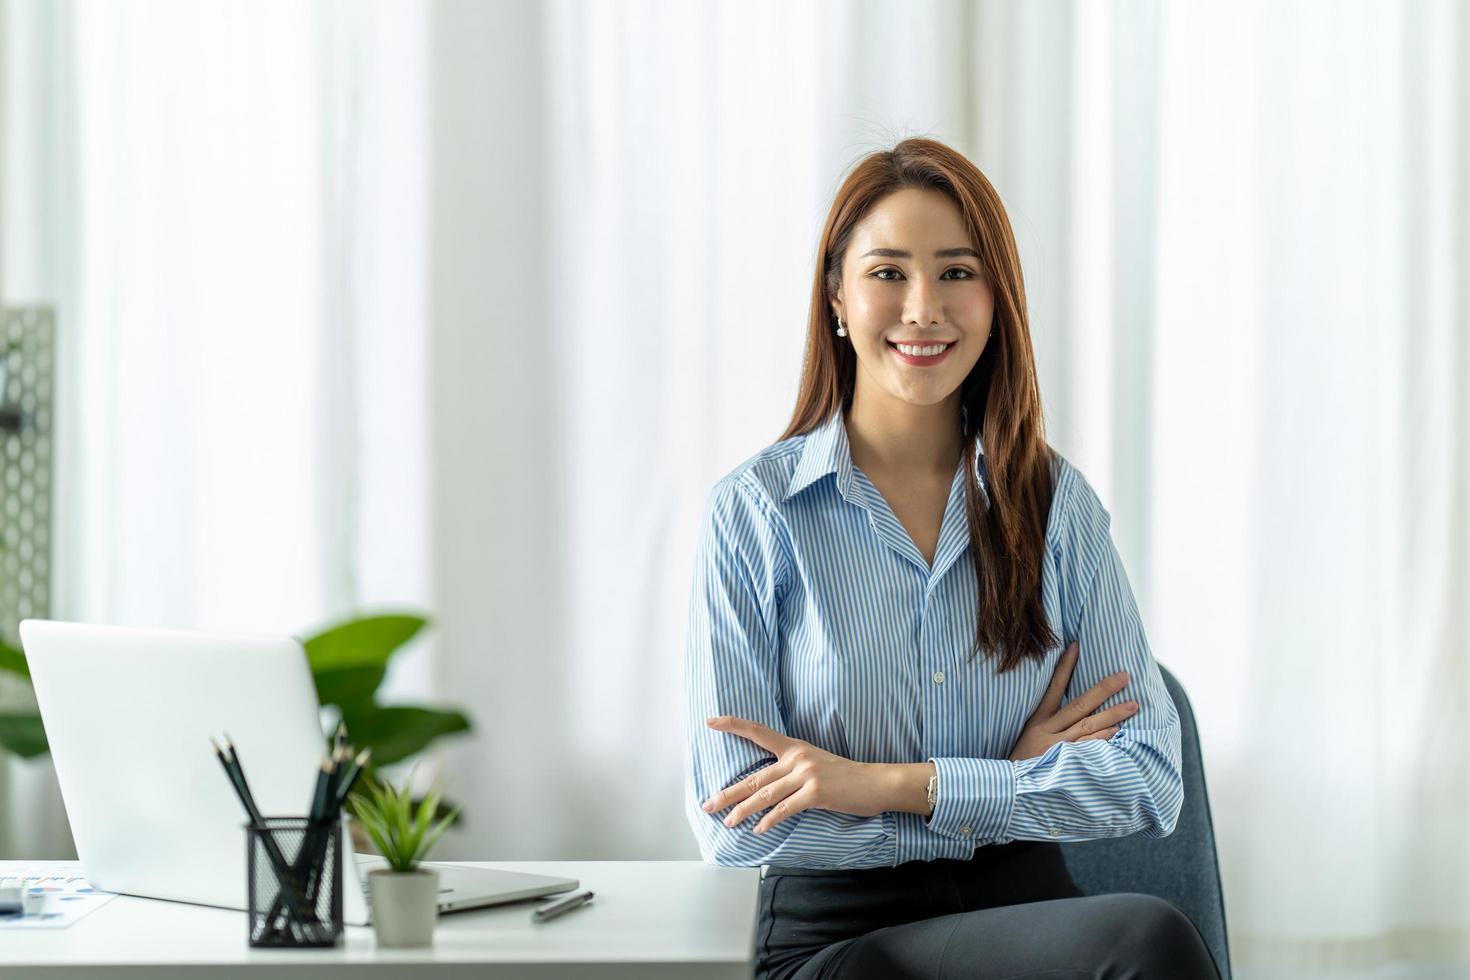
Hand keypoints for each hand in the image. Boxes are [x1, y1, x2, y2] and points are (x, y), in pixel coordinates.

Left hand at [699, 717, 885, 833]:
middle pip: (755, 777)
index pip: (759, 732)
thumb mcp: (815, 764)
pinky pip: (785, 809)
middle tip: (708, 805)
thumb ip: (791, 772)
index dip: (733, 725)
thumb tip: (765, 789)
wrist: (875, 783)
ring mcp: (807, 775)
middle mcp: (797, 758)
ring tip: (728, 822)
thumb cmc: (845, 778)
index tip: (710, 721)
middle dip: (729, 793)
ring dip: (743, 811)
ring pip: (766, 795)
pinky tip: (759, 830)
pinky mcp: (816, 792)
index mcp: (795, 748)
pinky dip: (770, 821)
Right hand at [1008, 641, 1136, 761]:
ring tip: (1133, 705)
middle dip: (1103, 689)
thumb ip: (1046, 725)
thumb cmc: (1022, 764)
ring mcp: (1056, 747)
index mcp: (1037, 721)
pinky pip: (1086, 748)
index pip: (1053, 687)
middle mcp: (1047, 730)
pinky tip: (1116, 732)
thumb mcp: (1027, 739)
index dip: (1065, 666)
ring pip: (1088, 725)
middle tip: (1124, 676)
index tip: (1076, 646)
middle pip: (1079, 704)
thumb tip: (1073, 712)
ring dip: (1112, 714)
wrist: (1007, 790)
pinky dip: (1101, 739)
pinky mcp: (1063, 764)